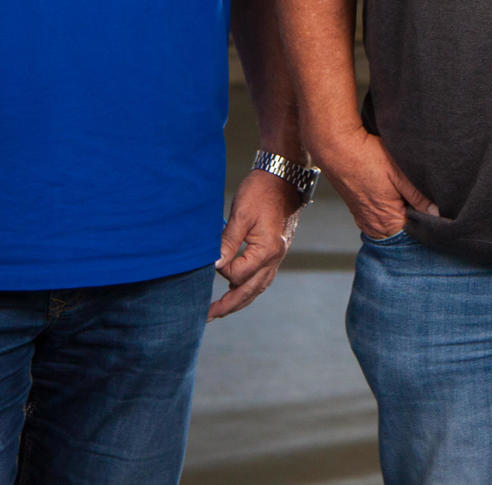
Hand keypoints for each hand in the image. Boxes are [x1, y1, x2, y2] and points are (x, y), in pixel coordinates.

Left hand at [210, 169, 301, 319]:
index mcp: (267, 250)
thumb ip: (227, 243)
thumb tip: (213, 266)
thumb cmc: (261, 191)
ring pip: (258, 288)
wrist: (283, 176)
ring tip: (221, 310)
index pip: (237, 274)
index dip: (221, 269)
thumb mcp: (240, 215)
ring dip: (239, 300)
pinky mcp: (276, 251)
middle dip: (229, 305)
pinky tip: (238, 289)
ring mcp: (278, 256)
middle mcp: (275, 257)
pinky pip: (262, 277)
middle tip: (208, 315)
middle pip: (250, 291)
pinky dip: (249, 288)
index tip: (210, 258)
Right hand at [311, 125, 438, 238]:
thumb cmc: (365, 157)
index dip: (426, 221)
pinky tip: (389, 191)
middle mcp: (373, 225)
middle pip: (401, 230)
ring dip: (399, 211)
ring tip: (402, 191)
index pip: (414, 233)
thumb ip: (418, 196)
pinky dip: (386, 207)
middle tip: (420, 197)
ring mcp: (363, 218)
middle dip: (413, 216)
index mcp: (387, 221)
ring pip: (389, 223)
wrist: (336, 146)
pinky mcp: (356, 209)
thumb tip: (436, 212)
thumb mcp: (399, 174)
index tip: (434, 208)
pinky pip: (377, 216)